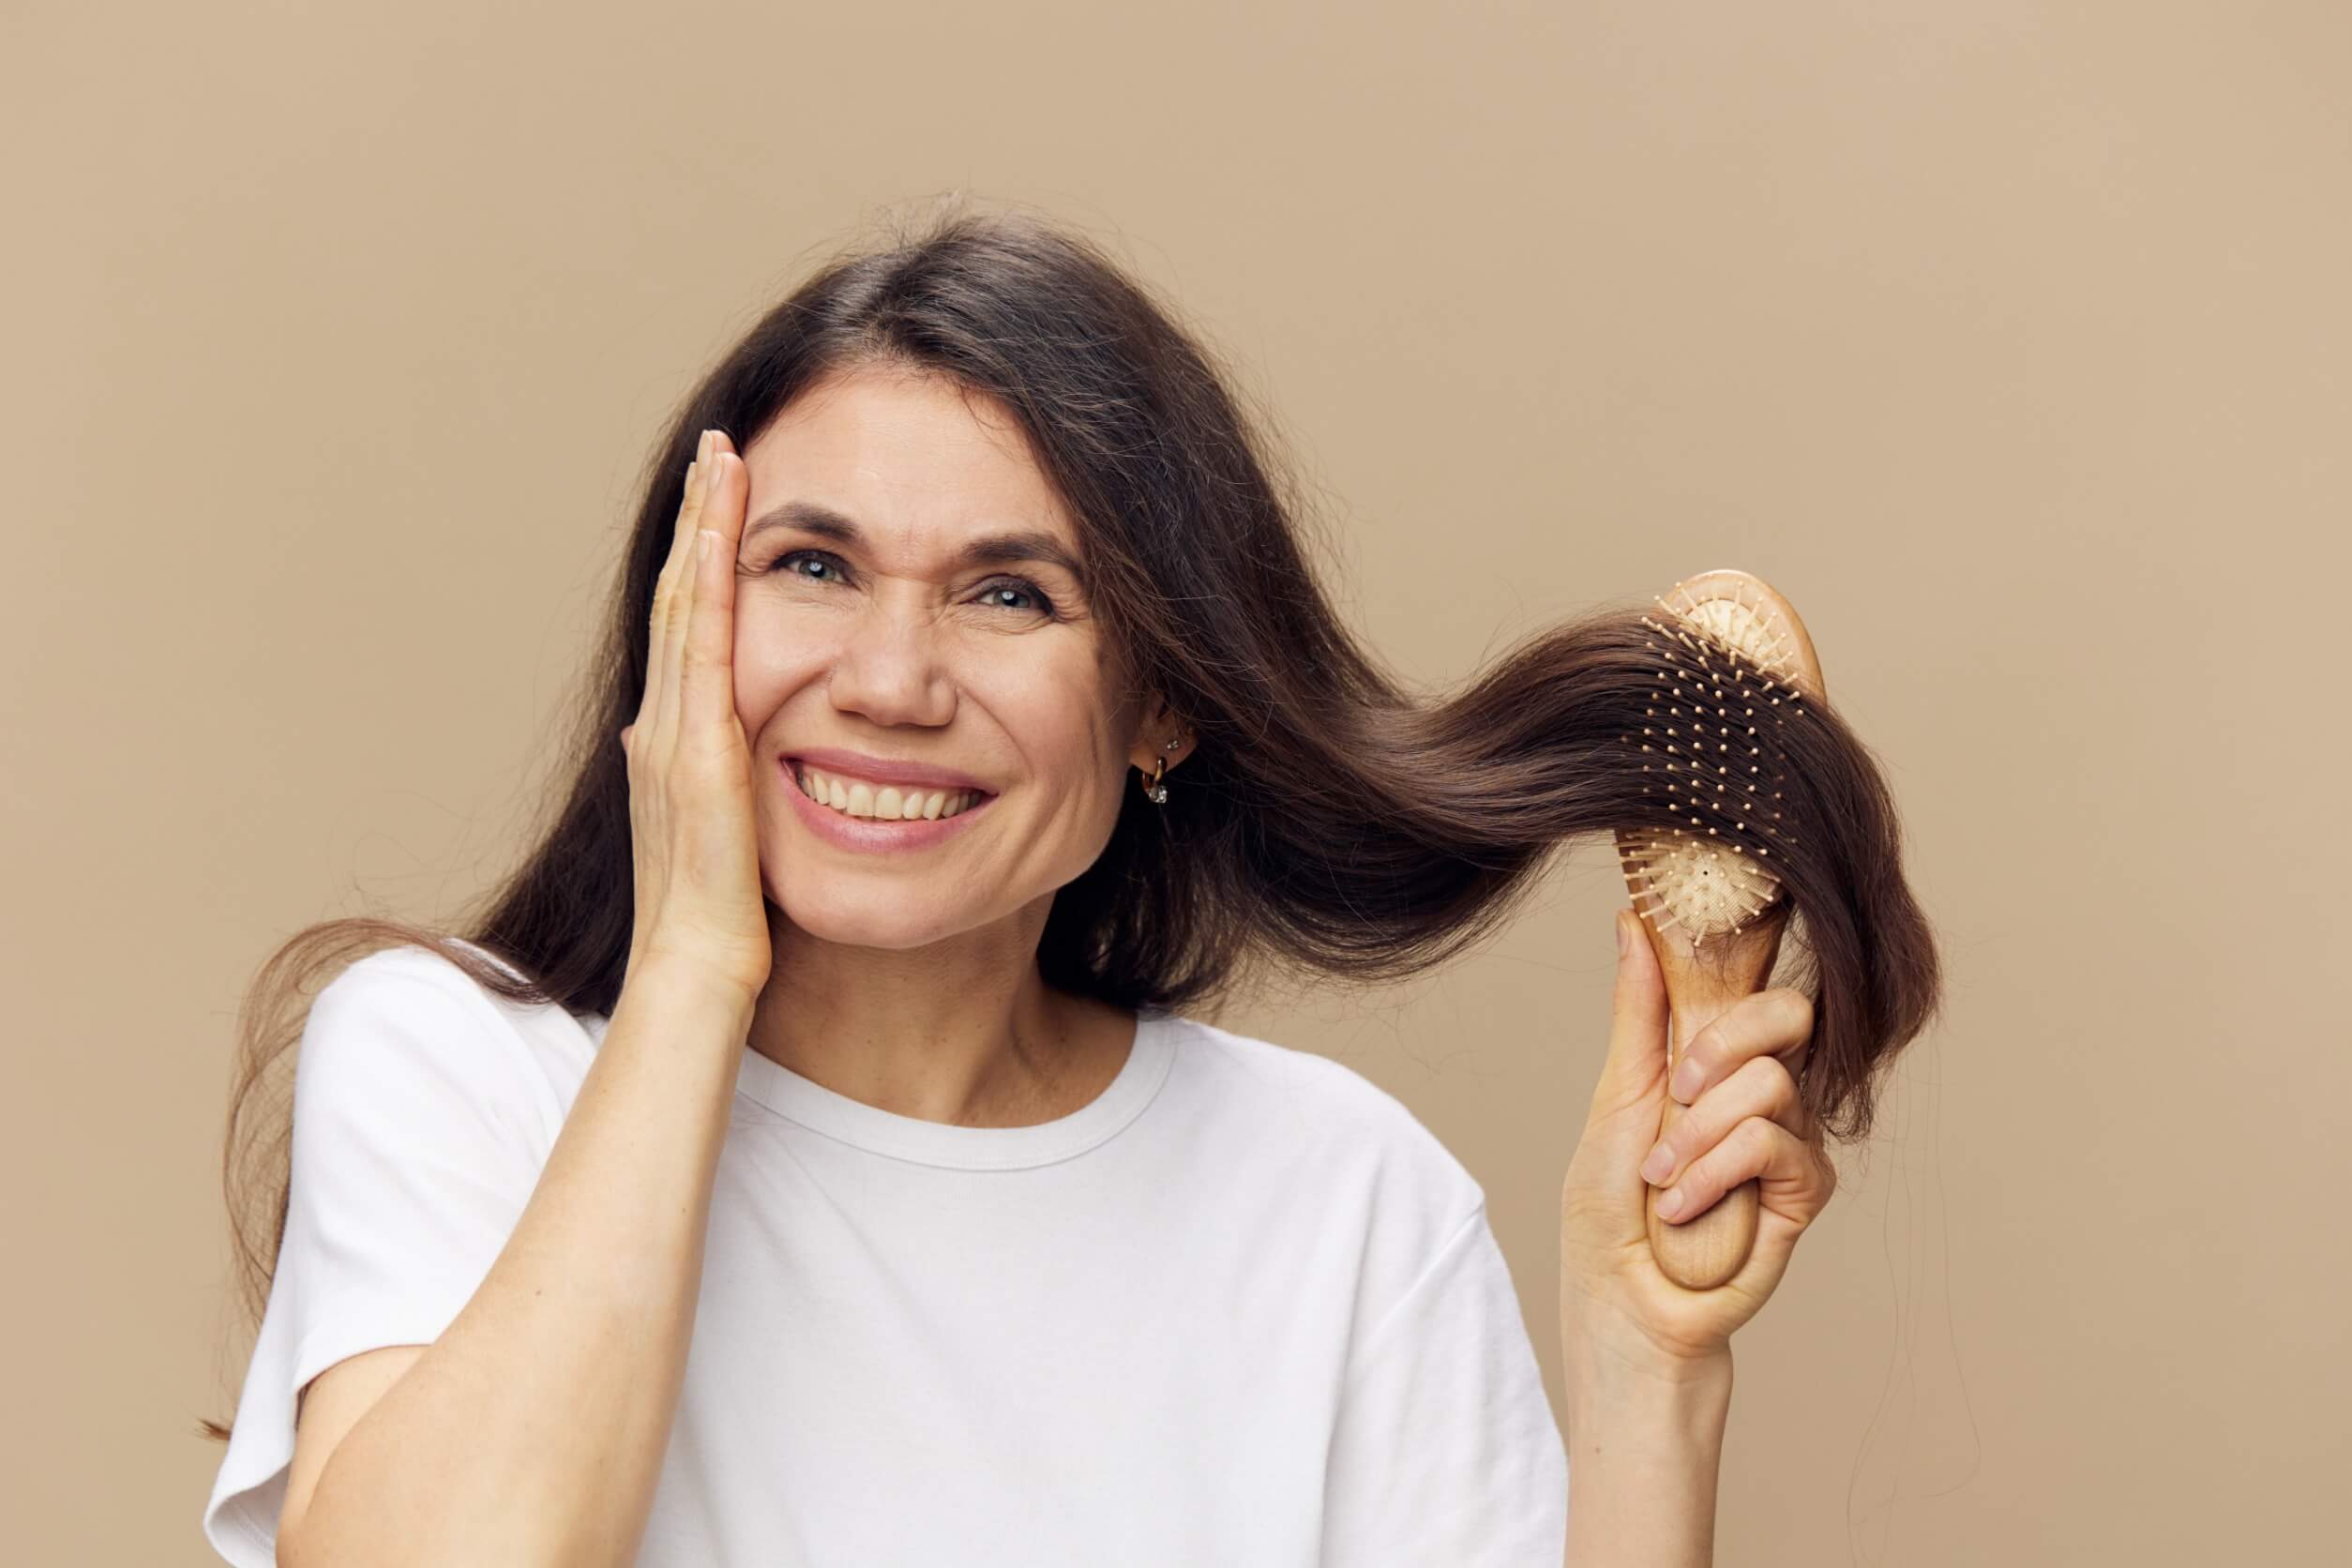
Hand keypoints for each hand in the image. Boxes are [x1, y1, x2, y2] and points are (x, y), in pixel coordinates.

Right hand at [617, 428, 773, 1001]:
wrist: (695, 972)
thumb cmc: (717, 921)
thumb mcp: (718, 833)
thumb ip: (709, 783)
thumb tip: (691, 747)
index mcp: (669, 742)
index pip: (690, 626)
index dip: (701, 556)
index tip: (720, 495)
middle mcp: (660, 724)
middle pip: (681, 595)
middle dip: (698, 517)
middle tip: (719, 445)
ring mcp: (673, 733)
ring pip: (688, 605)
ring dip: (703, 527)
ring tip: (722, 459)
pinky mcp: (698, 750)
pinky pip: (705, 648)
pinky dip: (710, 584)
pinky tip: (721, 532)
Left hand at [1557, 910, 1837, 1370]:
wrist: (1624, 1298)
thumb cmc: (1610, 1205)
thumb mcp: (1615, 1094)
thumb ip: (1637, 1011)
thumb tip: (1632, 920)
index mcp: (1715, 1059)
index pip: (1755, 985)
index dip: (1733, 980)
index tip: (1676, 1016)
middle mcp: (1762, 1091)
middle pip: (1789, 1012)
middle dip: (1721, 1045)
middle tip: (1676, 1091)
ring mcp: (1788, 1138)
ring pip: (1769, 1083)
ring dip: (1696, 1134)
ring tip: (1662, 1181)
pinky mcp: (1804, 1190)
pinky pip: (1773, 1144)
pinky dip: (1713, 1173)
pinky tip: (1685, 1209)